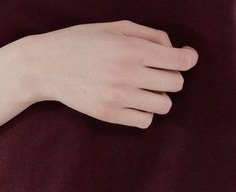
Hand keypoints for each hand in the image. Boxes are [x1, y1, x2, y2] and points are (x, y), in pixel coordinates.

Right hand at [22, 19, 198, 127]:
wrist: (47, 66)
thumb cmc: (83, 41)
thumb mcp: (117, 27)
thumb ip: (150, 35)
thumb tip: (173, 50)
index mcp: (132, 49)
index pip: (180, 60)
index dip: (188, 59)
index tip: (183, 58)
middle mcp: (128, 74)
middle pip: (175, 84)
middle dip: (172, 77)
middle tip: (159, 73)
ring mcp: (118, 97)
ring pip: (163, 106)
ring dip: (159, 97)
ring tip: (146, 90)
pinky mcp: (108, 115)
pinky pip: (145, 122)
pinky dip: (145, 113)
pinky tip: (135, 103)